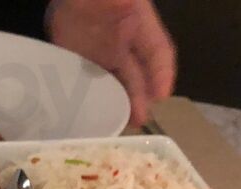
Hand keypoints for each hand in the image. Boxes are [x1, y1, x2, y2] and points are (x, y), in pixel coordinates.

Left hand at [46, 0, 175, 126]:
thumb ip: (122, 2)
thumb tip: (125, 3)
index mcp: (139, 27)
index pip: (158, 53)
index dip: (162, 74)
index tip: (162, 95)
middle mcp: (123, 47)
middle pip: (137, 78)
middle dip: (140, 100)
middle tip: (139, 120)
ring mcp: (101, 59)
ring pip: (116, 88)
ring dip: (119, 107)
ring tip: (118, 125)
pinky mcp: (79, 67)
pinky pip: (88, 88)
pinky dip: (91, 104)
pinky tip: (90, 117)